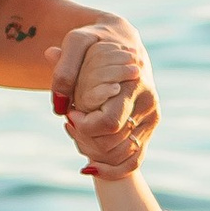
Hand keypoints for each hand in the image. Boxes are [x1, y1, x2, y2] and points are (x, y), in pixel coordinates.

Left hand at [52, 24, 157, 177]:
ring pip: (122, 156)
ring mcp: (150, 119)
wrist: (123, 40)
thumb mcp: (77, 41)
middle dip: (86, 140)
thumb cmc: (97, 39)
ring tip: (77, 135)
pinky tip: (89, 168)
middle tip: (70, 124)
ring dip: (94, 154)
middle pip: (114, 144)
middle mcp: (148, 105)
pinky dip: (112, 171)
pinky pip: (134, 161)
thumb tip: (59, 102)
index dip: (84, 125)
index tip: (70, 112)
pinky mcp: (149, 128)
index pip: (109, 122)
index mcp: (134, 85)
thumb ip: (65, 66)